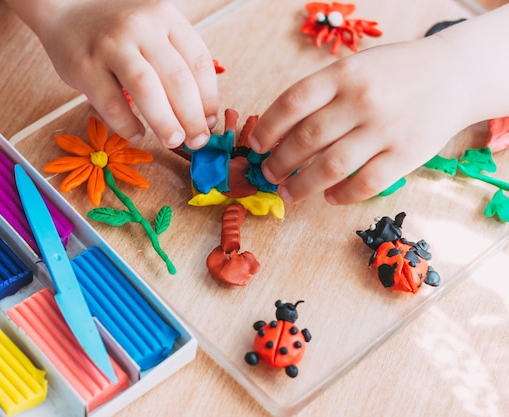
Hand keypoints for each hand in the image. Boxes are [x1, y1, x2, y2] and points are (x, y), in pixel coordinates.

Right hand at [9, 0, 217, 148]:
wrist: (66, 10)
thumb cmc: (117, 30)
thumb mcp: (153, 31)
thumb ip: (174, 61)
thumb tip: (200, 115)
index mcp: (165, 17)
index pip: (198, 61)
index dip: (209, 98)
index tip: (210, 122)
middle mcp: (140, 26)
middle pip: (177, 78)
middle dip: (192, 117)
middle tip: (197, 141)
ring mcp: (111, 45)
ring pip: (147, 90)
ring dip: (165, 122)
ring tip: (173, 141)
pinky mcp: (84, 66)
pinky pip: (111, 103)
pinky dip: (127, 124)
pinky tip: (137, 134)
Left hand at [249, 36, 472, 204]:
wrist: (454, 74)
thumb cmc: (393, 74)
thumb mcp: (354, 69)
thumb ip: (321, 95)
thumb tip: (278, 133)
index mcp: (344, 74)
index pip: (292, 103)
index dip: (267, 128)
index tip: (256, 146)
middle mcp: (362, 100)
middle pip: (307, 138)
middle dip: (279, 161)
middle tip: (268, 173)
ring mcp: (386, 128)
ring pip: (331, 166)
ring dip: (301, 185)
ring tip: (287, 192)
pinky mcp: (407, 154)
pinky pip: (366, 183)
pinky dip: (341, 195)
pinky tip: (329, 197)